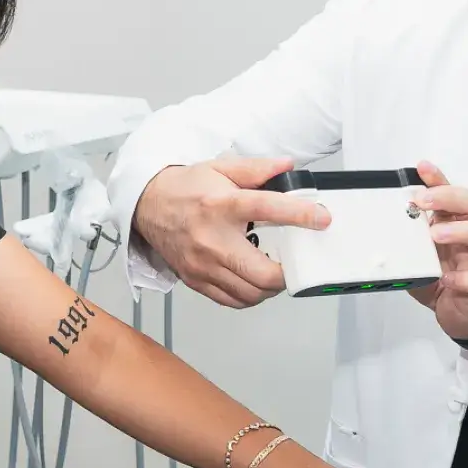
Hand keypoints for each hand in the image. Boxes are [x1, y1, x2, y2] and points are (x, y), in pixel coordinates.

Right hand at [133, 156, 328, 308]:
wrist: (146, 206)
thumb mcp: (221, 168)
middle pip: (262, 272)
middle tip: (295, 260)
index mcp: (222, 206)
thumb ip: (256, 169)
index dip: (300, 215)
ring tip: (275, 270)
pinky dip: (251, 295)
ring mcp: (203, 265)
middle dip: (288, 271)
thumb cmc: (184, 188)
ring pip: (250, 293)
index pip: (268, 209)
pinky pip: (232, 300)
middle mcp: (212, 239)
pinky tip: (254, 281)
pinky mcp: (196, 280)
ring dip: (271, 286)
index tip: (321, 218)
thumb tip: (287, 168)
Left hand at [409, 162, 467, 342]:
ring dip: (463, 231)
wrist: (457, 314)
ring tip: (436, 236)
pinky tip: (446, 279)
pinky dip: (466, 278)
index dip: (439, 178)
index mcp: (455, 224)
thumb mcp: (416, 254)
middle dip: (450, 197)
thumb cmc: (438, 278)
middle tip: (424, 202)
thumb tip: (379, 221)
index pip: (452, 193)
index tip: (422, 167)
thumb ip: (406, 238)